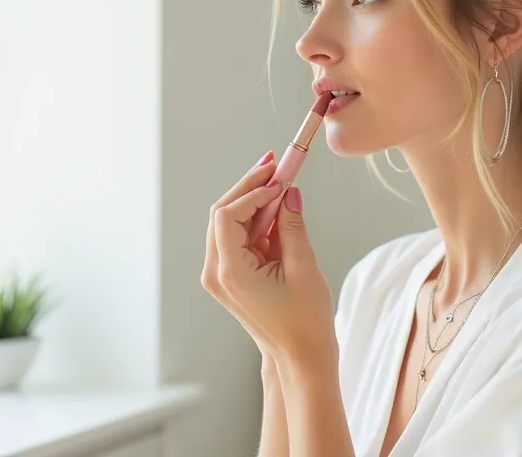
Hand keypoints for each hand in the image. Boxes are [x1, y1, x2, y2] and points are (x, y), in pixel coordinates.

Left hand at [201, 151, 337, 367]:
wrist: (299, 357)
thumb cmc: (305, 321)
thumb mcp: (303, 268)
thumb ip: (291, 226)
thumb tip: (289, 192)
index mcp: (229, 272)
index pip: (227, 215)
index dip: (252, 191)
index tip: (279, 178)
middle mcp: (216, 273)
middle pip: (222, 214)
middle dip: (249, 188)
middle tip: (275, 165)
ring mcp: (220, 275)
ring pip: (229, 224)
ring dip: (254, 202)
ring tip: (281, 182)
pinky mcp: (231, 276)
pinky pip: (238, 238)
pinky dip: (257, 221)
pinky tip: (278, 208)